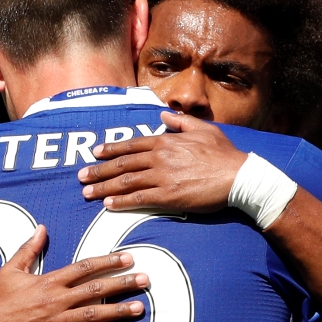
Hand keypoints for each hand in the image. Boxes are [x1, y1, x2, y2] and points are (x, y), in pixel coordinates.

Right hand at [0, 225, 147, 321]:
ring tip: (139, 307)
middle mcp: (56, 301)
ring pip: (93, 314)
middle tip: (145, 279)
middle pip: (96, 289)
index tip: (127, 258)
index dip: (108, 262)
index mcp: (48, 281)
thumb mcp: (10, 270)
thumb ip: (29, 249)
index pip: (85, 268)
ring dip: (118, 310)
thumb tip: (42, 228)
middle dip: (122, 283)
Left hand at [77, 111, 246, 211]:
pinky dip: (121, 202)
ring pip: (125, 182)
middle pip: (122, 164)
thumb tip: (164, 116)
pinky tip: (108, 205)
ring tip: (87, 193)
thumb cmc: (224, 154)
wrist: (239, 176)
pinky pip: (139, 199)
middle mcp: (160, 157)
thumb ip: (180, 122)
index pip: (131, 145)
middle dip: (99, 170)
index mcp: (166, 141)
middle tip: (81, 176)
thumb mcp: (203, 129)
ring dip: (103, 187)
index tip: (95, 153)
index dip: (111, 150)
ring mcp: (163, 177)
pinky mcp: (168, 197)